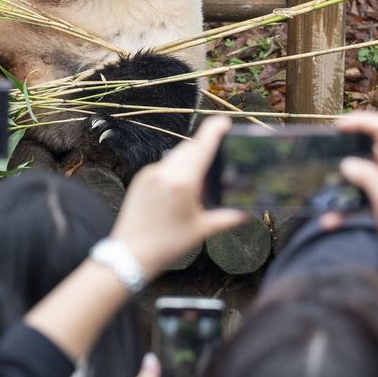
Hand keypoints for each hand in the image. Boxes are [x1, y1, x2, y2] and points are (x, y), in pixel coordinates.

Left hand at [109, 115, 246, 278]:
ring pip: (176, 155)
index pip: (202, 147)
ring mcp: (150, 174)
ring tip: (202, 176)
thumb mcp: (201, 231)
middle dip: (205, 146)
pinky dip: (176, 168)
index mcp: (182, 182)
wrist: (129, 255)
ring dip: (191, 158)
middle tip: (220, 154)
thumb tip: (248, 213)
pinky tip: (183, 186)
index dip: (214, 131)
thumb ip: (227, 218)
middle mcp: (164, 172)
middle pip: (190, 148)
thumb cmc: (166, 245)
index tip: (224, 121)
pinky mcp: (141, 179)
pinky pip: (163, 165)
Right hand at [336, 113, 377, 267]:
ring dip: (343, 181)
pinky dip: (345, 206)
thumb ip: (367, 176)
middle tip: (326, 150)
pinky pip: (358, 196)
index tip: (338, 126)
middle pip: (369, 147)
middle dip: (347, 148)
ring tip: (323, 184)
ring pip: (361, 172)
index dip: (361, 122)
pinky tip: (330, 219)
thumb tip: (346, 163)